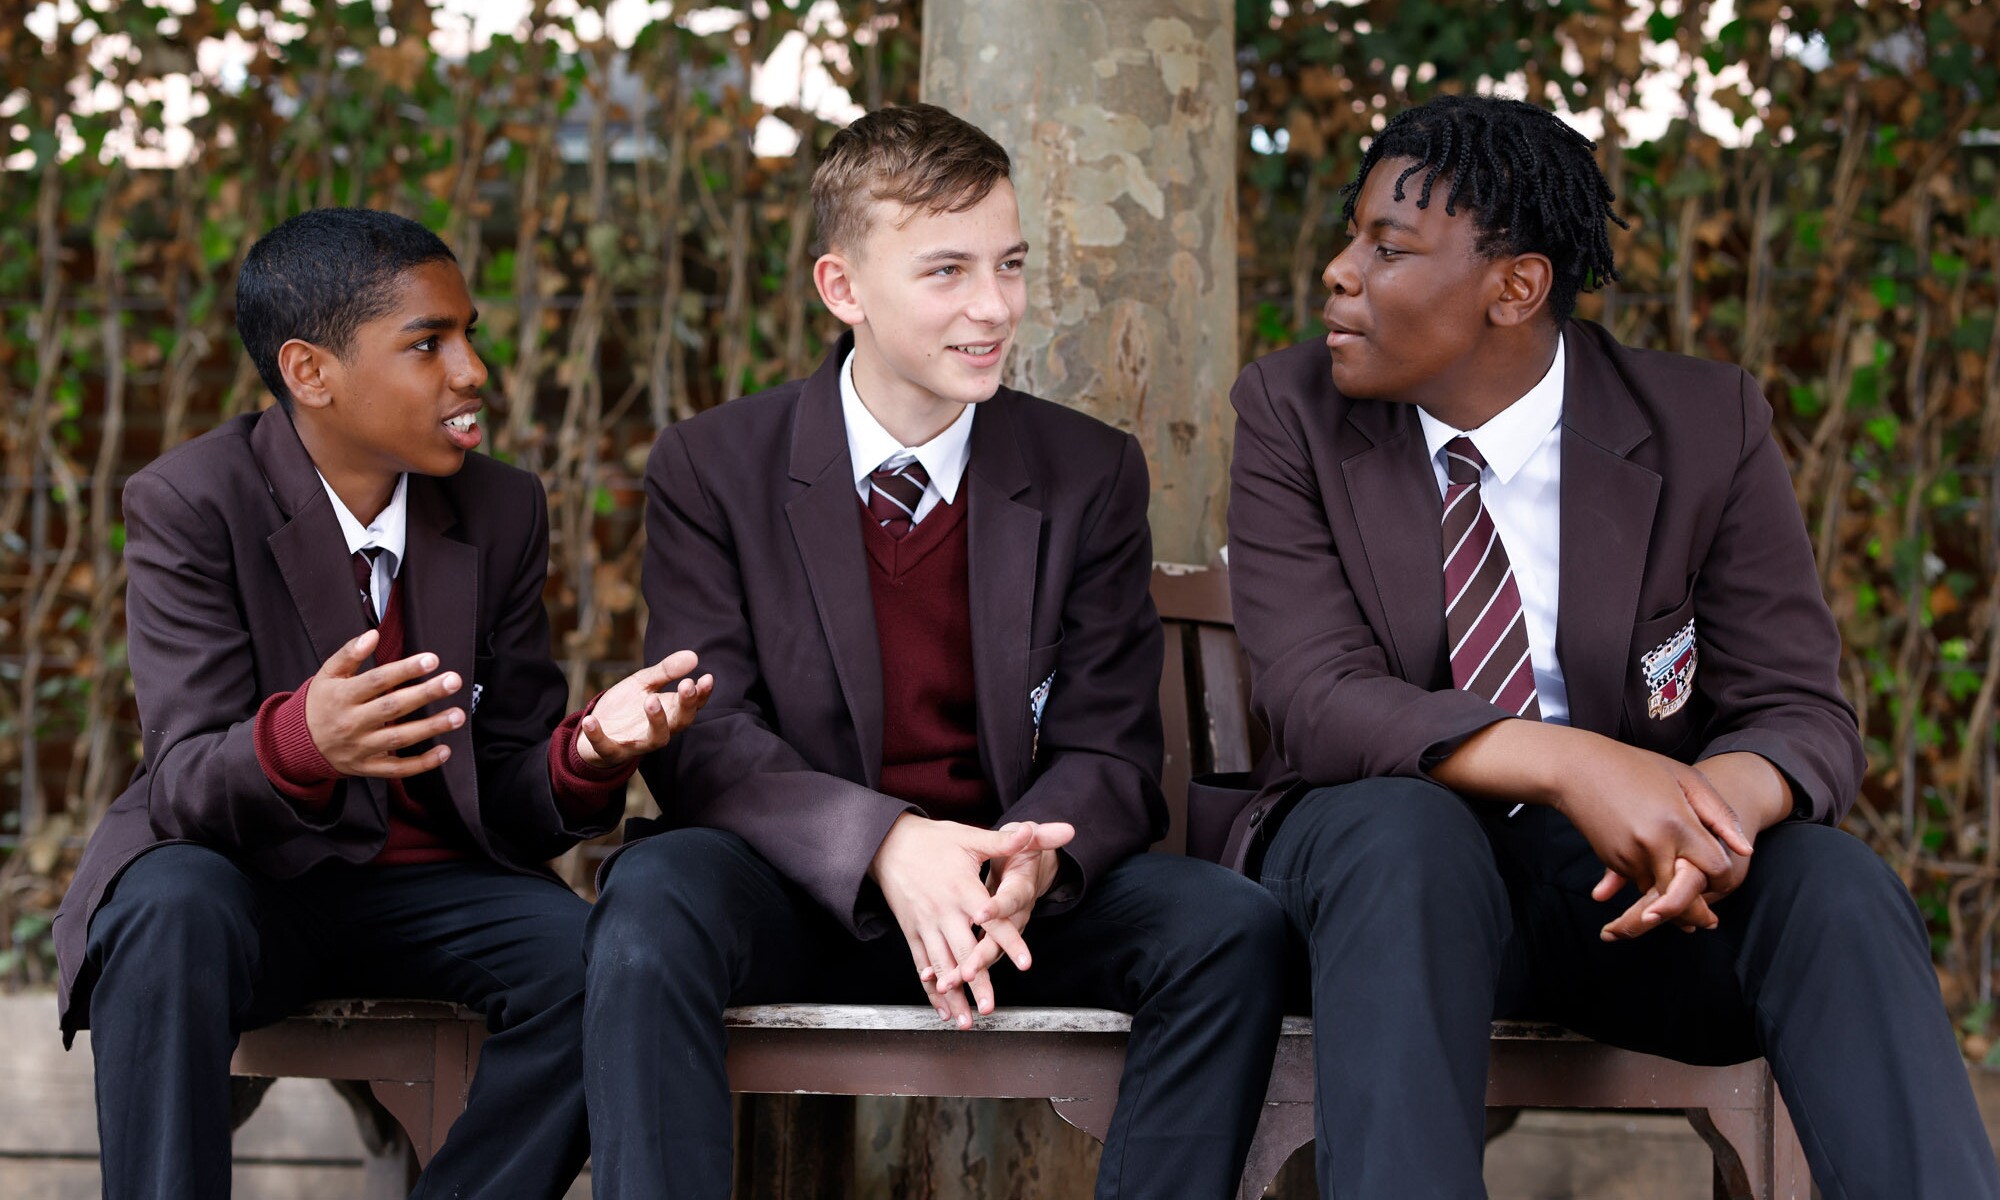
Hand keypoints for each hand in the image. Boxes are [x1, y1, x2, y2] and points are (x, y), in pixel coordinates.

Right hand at [304, 629, 463, 777]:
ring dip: (431, 728)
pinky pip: (398, 769)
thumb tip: (372, 635)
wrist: (298, 743)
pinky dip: (422, 763)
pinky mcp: (367, 767)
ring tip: (457, 715)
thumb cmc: (321, 703)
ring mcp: (360, 747)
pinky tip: (445, 751)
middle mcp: (352, 722)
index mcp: (342, 696)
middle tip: (453, 681)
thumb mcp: (327, 675)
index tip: (432, 660)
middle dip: (426, 694)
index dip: (405, 670)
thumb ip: (349, 654)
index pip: (377, 681)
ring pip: (399, 738)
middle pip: (393, 707)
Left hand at [576, 650, 713, 767]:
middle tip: (687, 685)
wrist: (594, 726)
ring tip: (651, 700)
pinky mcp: (612, 751)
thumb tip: (693, 656)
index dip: (702, 693)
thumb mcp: (643, 682)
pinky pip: (607, 748)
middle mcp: (659, 729)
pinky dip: (598, 736)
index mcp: (669, 711)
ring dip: (657, 720)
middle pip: (681, 722)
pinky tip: (590, 721)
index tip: (706, 678)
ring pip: (656, 738)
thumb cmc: (625, 706)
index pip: (693, 705)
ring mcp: (637, 741)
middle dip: (686, 705)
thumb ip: (666, 671)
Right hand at [868, 816, 1073, 1027]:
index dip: (1010, 941)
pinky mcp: (911, 931)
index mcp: (963, 889)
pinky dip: (931, 989)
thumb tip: (1034, 830)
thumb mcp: (970, 837)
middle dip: (979, 982)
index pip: (992, 920)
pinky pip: (921, 964)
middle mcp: (943, 911)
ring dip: (953, 995)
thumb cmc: (934, 840)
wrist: (887, 842)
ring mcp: (924, 924)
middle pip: (964, 952)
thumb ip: (1007, 840)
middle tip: (992, 1007)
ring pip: (941, 965)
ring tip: (967, 1021)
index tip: (1026, 963)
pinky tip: (942, 1009)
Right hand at [1596, 753, 1788, 939]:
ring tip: (1689, 914)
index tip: (1725, 878)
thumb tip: (1745, 849)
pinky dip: (1650, 886)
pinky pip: (1639, 883)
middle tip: (1710, 922)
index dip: (1724, 876)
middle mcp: (1653, 847)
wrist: (1576, 769)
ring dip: (1673, 904)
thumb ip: (1719, 815)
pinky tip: (1658, 883)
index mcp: (1677, 824)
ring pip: (1659, 895)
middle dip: (1698, 913)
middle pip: (1685, 897)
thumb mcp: (1686, 779)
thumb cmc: (1635, 766)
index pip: (1715, 869)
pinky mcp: (1613, 861)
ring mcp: (1629, 857)